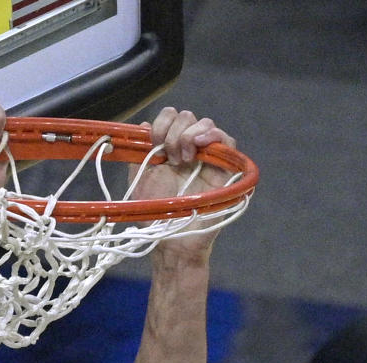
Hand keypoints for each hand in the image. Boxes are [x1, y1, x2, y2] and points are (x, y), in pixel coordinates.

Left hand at [129, 107, 236, 253]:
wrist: (171, 241)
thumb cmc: (156, 215)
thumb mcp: (140, 182)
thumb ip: (139, 154)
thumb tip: (142, 124)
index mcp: (170, 149)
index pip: (171, 117)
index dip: (162, 123)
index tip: (153, 142)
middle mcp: (190, 149)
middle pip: (188, 117)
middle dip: (175, 131)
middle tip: (170, 157)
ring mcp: (208, 158)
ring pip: (206, 124)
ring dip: (190, 134)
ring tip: (183, 159)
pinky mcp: (225, 169)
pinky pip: (227, 140)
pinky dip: (213, 136)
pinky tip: (199, 144)